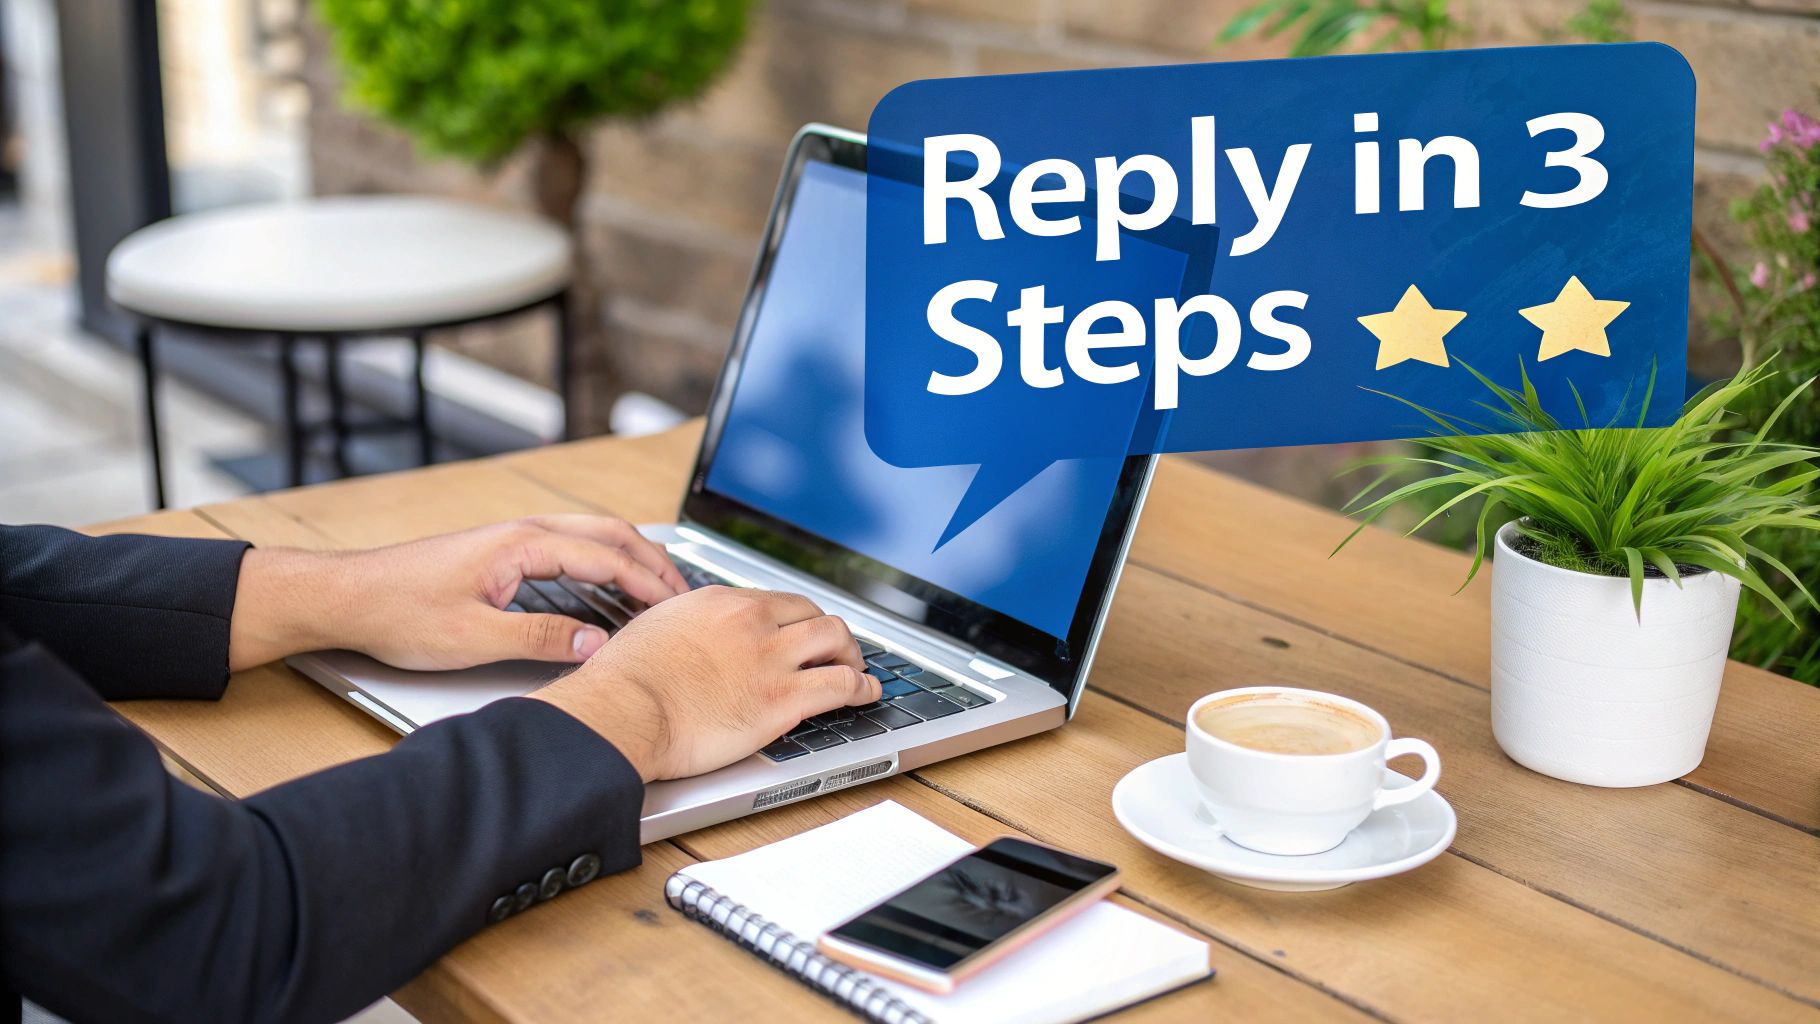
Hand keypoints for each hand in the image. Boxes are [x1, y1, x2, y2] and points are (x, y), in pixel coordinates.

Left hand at [229, 515, 688, 670]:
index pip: (607, 557)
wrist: (347, 596)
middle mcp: (522, 532)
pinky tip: (607, 586)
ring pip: (591, 536)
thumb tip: (597, 645)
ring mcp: (513, 538)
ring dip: (630, 557)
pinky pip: (571, 547)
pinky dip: (604, 561)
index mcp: (522, 545)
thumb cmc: (399, 611)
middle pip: (609, 533)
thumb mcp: (475, 639)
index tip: (678, 607)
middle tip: (683, 594)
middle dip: (654, 561)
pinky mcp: (502, 552)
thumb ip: (542, 640)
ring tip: (658, 588)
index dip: (649, 583)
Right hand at [529, 587, 879, 781]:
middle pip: (812, 613)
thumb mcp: (650, 631)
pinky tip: (868, 694)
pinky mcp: (783, 699)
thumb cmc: (623, 682)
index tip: (797, 631)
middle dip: (829, 632)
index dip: (792, 619)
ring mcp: (771, 658)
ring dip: (852, 654)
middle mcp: (751, 622)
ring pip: (836, 639)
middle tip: (834, 649)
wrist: (623, 711)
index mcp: (719, 603)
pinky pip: (842, 685)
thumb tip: (678, 639)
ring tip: (858, 669)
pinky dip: (863, 688)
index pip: (773, 602)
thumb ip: (678, 630)